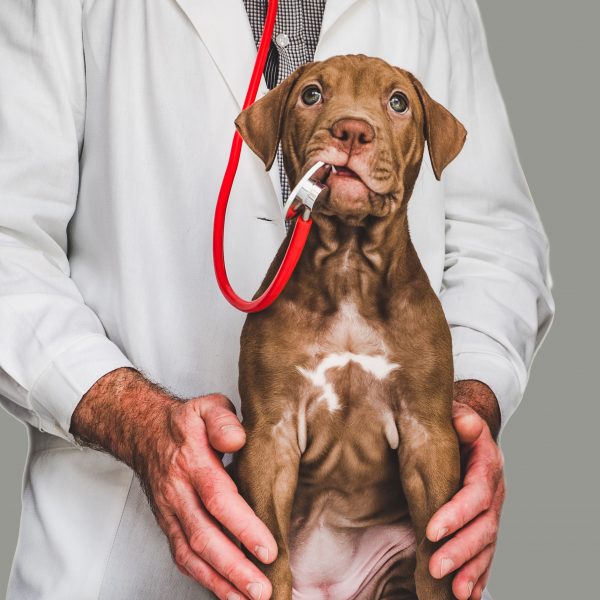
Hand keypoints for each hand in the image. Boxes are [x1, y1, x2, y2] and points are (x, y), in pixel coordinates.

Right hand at [71, 368, 276, 599]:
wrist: (143, 431)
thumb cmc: (186, 421)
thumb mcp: (207, 406)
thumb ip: (223, 420)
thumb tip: (238, 439)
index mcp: (192, 461)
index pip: (217, 498)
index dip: (242, 526)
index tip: (268, 549)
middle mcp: (178, 492)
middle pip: (204, 536)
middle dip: (234, 567)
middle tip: (263, 590)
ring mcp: (170, 512)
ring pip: (192, 554)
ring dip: (221, 581)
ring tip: (251, 599)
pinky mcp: (168, 524)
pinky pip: (183, 557)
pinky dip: (205, 579)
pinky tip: (228, 593)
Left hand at [426, 384, 504, 599]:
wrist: (469, 432)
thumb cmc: (456, 425)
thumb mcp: (458, 415)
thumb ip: (461, 419)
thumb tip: (464, 423)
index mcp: (487, 466)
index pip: (475, 494)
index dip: (456, 514)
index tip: (432, 530)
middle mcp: (494, 493)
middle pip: (483, 527)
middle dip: (461, 550)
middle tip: (436, 567)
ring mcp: (492, 512)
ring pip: (486, 546)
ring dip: (472, 570)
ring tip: (457, 592)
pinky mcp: (484, 524)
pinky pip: (486, 553)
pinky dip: (480, 575)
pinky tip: (469, 594)